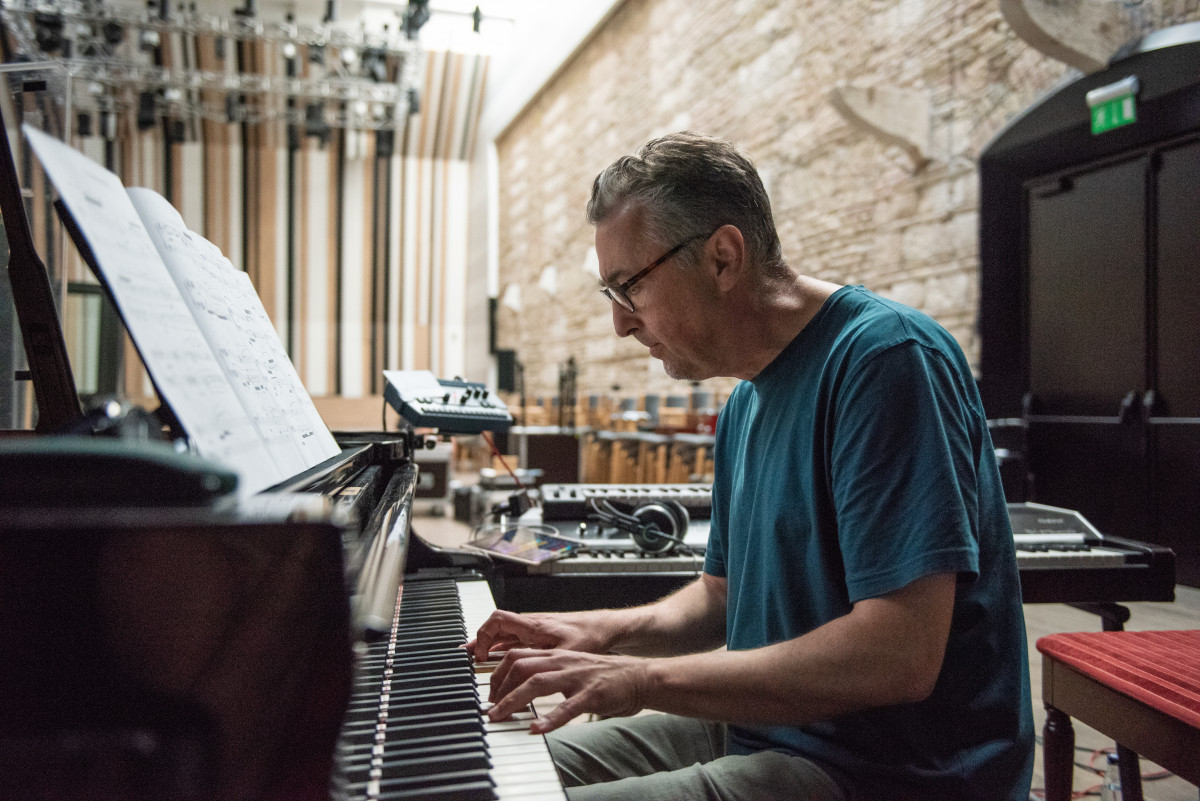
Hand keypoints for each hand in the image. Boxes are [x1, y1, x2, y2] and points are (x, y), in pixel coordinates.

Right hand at [465, 609, 612, 663]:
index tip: (480, 656)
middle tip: (471, 660)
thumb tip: (526, 676)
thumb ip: (546, 660)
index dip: (483, 636)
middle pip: (495, 627)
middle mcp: (531, 625)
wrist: (605, 627)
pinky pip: (513, 638)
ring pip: (503, 633)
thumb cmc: (591, 635)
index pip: (498, 621)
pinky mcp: (540, 635)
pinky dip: (500, 647)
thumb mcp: (569, 651)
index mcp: (534, 626)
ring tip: (475, 660)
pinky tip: (497, 658)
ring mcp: (534, 630)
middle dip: (479, 642)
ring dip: (489, 645)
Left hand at [486, 648, 650, 733]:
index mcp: (556, 656)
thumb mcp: (571, 668)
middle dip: (499, 687)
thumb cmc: (603, 676)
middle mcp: (563, 662)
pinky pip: (567, 708)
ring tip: (499, 717)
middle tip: (490, 709)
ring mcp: (577, 677)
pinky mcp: (592, 694)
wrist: (639, 676)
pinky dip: (549, 720)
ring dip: (513, 700)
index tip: (490, 694)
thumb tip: (521, 687)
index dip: (498, 674)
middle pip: (521, 666)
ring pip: (537, 683)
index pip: (517, 657)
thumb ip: (549, 674)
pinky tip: (536, 730)